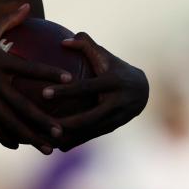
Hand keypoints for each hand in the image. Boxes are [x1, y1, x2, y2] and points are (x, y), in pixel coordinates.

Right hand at [0, 4, 71, 153]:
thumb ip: (9, 19)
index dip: (49, 73)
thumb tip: (27, 5)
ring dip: (29, 136)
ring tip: (47, 148)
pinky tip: (18, 146)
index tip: (68, 80)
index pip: (29, 68)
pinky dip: (5, 137)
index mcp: (0, 62)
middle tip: (61, 131)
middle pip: (22, 105)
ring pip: (10, 122)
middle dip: (42, 120)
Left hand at [42, 31, 148, 150]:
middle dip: (67, 123)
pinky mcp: (114, 127)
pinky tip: (58, 147)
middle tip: (44, 124)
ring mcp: (117, 118)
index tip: (44, 93)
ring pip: (91, 131)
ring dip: (70, 137)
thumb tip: (62, 41)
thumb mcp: (104, 54)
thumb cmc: (115, 67)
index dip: (65, 90)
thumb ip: (84, 44)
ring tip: (48, 139)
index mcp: (112, 82)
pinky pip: (93, 136)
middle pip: (90, 117)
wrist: (144, 90)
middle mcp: (117, 102)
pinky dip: (77, 142)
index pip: (85, 87)